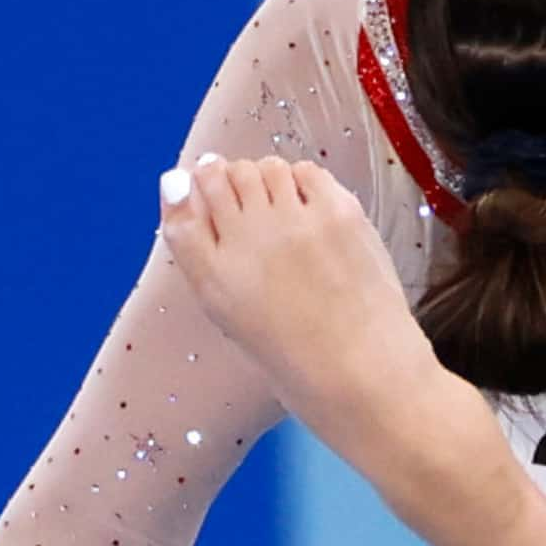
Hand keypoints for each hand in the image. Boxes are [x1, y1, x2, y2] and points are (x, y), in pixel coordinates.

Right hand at [159, 153, 444, 439]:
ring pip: (263, 168)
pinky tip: (310, 206)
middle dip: (225, 179)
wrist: (367, 377)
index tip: (200, 193)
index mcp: (212, 279)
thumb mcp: (235, 321)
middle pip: (217, 177)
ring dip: (264, 178)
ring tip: (279, 204)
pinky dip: (302, 181)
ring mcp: (294, 223)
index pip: (179, 213)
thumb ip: (208, 262)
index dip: (187, 194)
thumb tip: (186, 196)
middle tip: (245, 198)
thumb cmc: (300, 362)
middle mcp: (245, 241)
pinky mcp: (338, 214)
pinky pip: (307, 172)